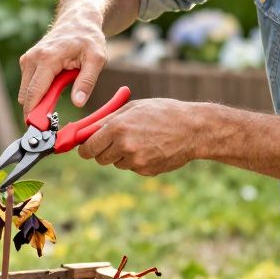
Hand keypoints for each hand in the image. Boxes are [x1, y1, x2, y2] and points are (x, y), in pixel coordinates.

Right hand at [18, 16, 107, 114]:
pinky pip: (29, 85)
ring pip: (26, 92)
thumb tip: (78, 102)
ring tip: (60, 95)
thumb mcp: (96, 59)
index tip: (40, 130)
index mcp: (47, 58)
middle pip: (27, 96)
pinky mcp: (27, 61)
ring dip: (39, 100)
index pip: (35, 93)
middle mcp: (32, 58)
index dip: (35, 114)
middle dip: (37, 111)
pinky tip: (55, 85)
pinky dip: (39, 91)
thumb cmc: (88, 38)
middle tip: (53, 122)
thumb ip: (86, 81)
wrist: (78, 20)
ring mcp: (27, 59)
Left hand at [75, 98, 201, 176]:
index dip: (86, 148)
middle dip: (102, 151)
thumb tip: (87, 129)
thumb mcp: (134, 107)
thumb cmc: (164, 112)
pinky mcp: (147, 171)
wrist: (193, 130)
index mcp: (118, 128)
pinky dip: (136, 160)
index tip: (87, 146)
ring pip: (117, 163)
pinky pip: (132, 167)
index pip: (88, 148)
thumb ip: (108, 119)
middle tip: (114, 141)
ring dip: (121, 155)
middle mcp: (124, 146)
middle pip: (100, 159)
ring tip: (140, 140)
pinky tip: (151, 147)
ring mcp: (136, 161)